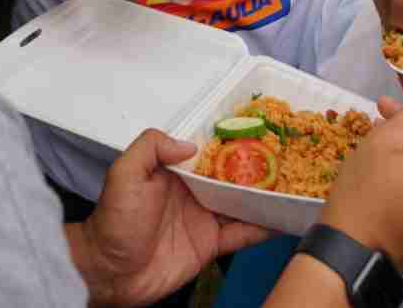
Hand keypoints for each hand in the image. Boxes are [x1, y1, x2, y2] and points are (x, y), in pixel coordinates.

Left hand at [73, 130, 270, 306]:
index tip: (258, 130)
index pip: (209, 151)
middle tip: (287, 156)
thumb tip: (190, 143)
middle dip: (256, 167)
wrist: (110, 272)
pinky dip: (261, 229)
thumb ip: (151, 147)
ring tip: (292, 185)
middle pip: (232, 176)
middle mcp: (193, 191)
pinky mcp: (209, 245)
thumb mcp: (124, 174)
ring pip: (241, 203)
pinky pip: (241, 234)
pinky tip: (281, 220)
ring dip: (264, 196)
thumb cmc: (112, 222)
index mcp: (175, 170)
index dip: (232, 141)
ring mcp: (203, 218)